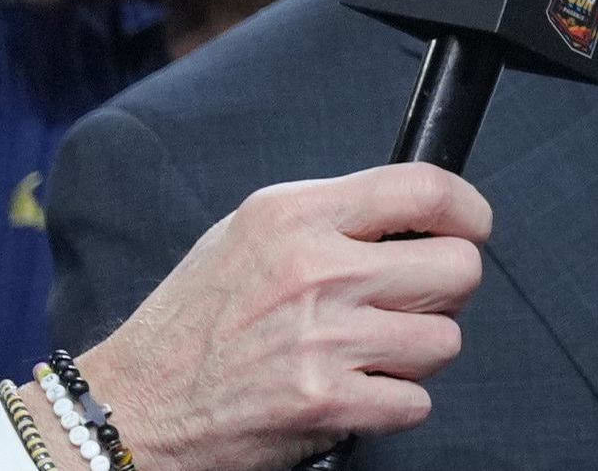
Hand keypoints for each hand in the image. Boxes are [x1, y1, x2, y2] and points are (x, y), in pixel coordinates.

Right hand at [76, 165, 488, 470]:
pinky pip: (416, 401)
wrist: (128, 407)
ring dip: (418, 354)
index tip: (469, 229)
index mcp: (294, 217)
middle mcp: (314, 271)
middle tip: (410, 305)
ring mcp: (322, 339)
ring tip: (372, 355)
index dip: (467, 212)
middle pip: (457, 268)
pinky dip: (396, 405)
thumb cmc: (191, 322)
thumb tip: (412, 219)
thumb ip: (329, 218)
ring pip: (445, 339)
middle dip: (446, 291)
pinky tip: (356, 395)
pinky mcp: (323, 403)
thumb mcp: (247, 235)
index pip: (424, 190)